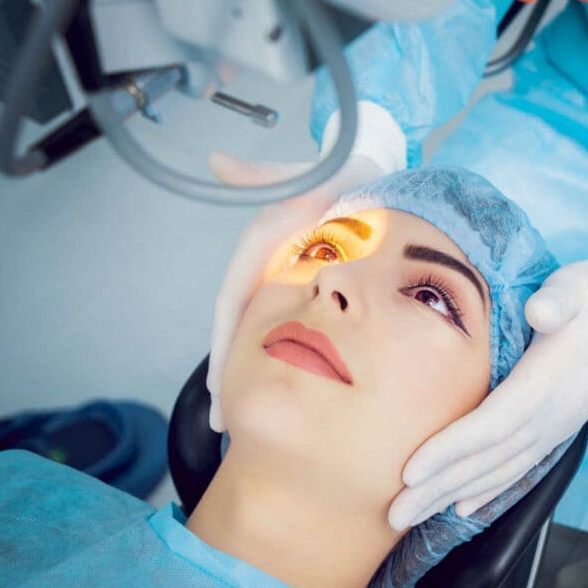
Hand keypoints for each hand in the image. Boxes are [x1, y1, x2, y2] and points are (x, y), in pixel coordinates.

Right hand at [205, 151, 385, 431]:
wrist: (369, 173)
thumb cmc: (339, 173)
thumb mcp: (307, 175)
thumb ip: (267, 176)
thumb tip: (218, 163)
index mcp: (262, 246)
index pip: (235, 304)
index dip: (227, 346)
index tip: (220, 390)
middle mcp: (266, 267)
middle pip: (241, 330)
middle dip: (231, 377)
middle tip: (225, 424)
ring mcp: (282, 279)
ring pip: (260, 336)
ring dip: (246, 376)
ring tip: (236, 421)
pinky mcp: (303, 288)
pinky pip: (286, 330)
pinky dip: (277, 361)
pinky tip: (281, 391)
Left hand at [387, 253, 587, 529]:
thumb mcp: (578, 286)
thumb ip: (558, 299)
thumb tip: (541, 310)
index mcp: (548, 382)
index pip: (492, 424)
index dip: (450, 449)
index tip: (411, 470)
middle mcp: (551, 416)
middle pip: (486, 459)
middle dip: (437, 487)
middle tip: (393, 513)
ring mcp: (554, 428)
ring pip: (497, 470)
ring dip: (452, 495)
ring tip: (413, 516)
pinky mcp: (554, 429)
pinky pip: (516, 468)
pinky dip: (487, 490)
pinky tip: (462, 506)